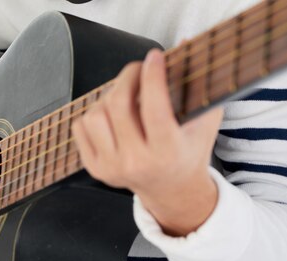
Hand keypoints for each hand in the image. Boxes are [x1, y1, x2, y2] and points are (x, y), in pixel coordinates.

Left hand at [72, 49, 223, 236]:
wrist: (171, 190)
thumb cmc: (188, 151)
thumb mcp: (205, 123)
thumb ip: (200, 88)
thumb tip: (186, 44)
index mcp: (166, 153)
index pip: (154, 108)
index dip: (152, 76)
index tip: (154, 57)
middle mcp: (136, 163)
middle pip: (119, 105)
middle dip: (128, 77)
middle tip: (138, 69)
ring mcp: (111, 168)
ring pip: (95, 115)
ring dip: (109, 97)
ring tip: (125, 97)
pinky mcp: (94, 168)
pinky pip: (81, 127)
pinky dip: (93, 113)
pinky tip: (111, 116)